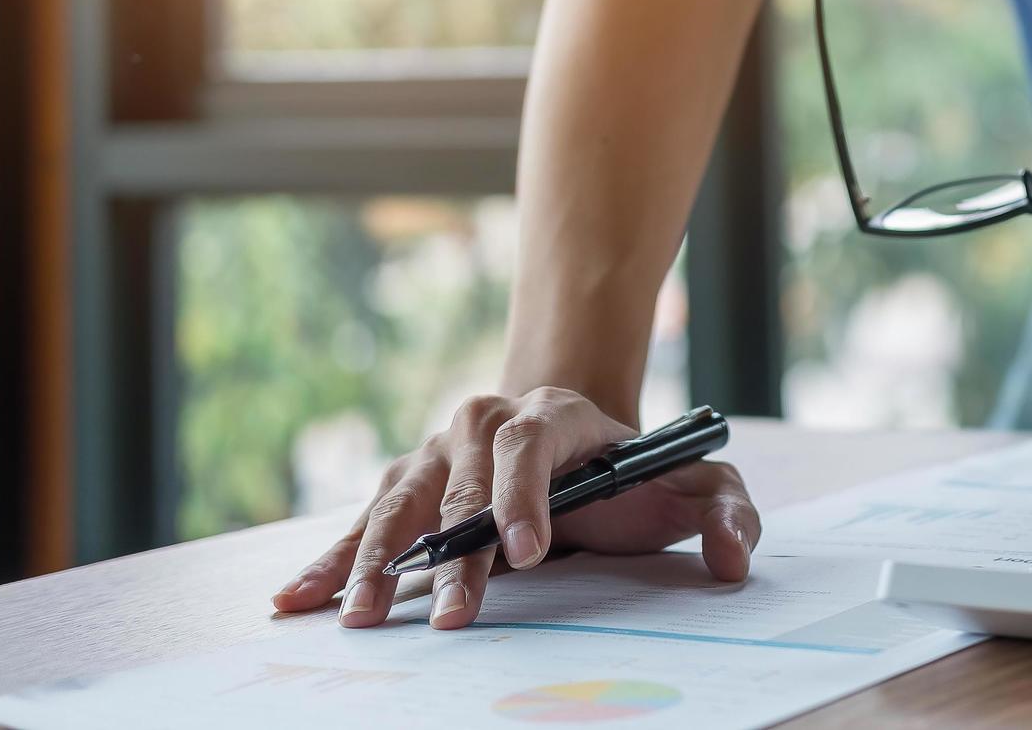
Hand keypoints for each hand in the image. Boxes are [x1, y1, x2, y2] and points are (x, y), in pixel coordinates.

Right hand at [270, 387, 759, 629]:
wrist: (583, 444)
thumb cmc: (640, 471)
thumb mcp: (699, 482)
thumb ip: (728, 514)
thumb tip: (734, 559)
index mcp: (556, 414)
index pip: (531, 442)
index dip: (523, 493)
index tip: (526, 552)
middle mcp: (485, 423)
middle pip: (458, 481)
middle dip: (453, 552)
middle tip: (453, 617)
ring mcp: (439, 452)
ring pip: (401, 501)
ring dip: (378, 558)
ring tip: (359, 616)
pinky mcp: (410, 484)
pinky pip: (364, 520)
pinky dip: (332, 559)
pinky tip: (297, 598)